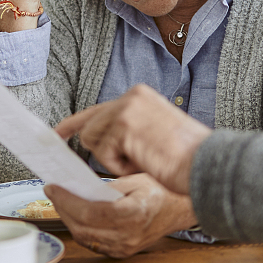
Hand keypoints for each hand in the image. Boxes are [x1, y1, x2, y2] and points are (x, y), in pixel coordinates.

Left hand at [45, 174, 196, 257]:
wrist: (180, 210)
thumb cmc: (162, 192)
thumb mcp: (135, 180)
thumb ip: (108, 187)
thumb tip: (80, 190)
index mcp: (132, 214)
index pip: (89, 212)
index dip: (66, 201)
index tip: (53, 188)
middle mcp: (128, 235)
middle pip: (82, 228)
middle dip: (63, 210)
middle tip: (54, 193)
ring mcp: (125, 247)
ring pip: (85, 238)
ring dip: (69, 220)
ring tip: (62, 203)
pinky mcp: (122, 252)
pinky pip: (94, 243)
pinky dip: (81, 229)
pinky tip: (75, 215)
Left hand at [54, 84, 210, 195]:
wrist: (206, 164)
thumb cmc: (186, 159)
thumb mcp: (151, 136)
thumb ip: (124, 132)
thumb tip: (93, 140)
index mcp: (139, 96)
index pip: (98, 108)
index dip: (75, 123)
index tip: (56, 134)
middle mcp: (131, 96)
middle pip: (89, 126)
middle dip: (101, 150)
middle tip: (131, 161)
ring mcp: (126, 108)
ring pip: (91, 140)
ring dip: (113, 160)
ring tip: (143, 160)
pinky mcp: (122, 124)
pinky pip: (102, 153)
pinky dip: (120, 166)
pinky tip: (143, 162)